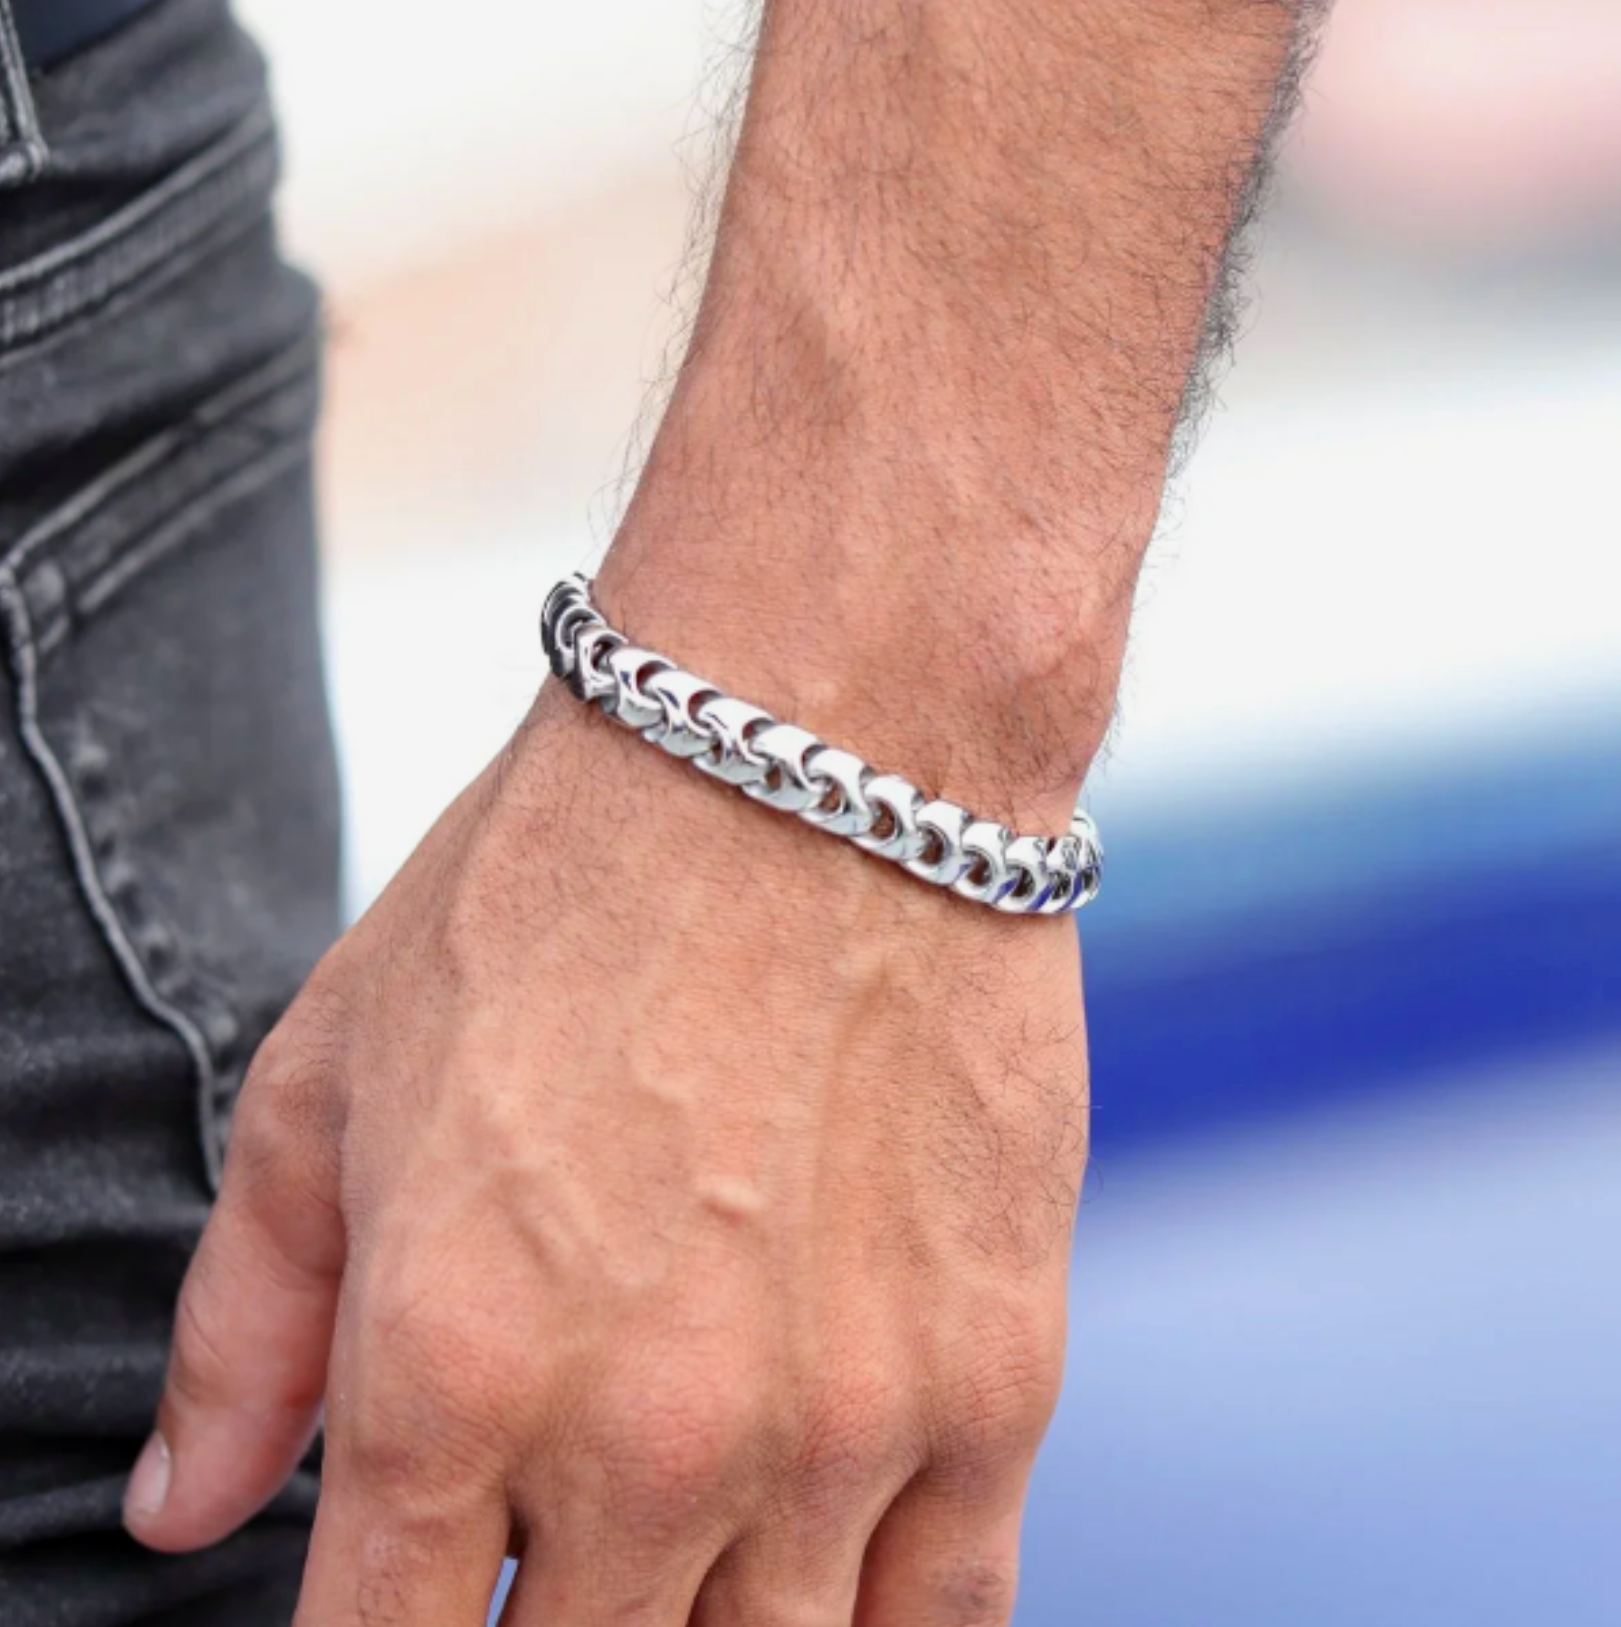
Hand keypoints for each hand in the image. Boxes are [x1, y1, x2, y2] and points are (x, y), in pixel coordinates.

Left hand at [124, 678, 1089, 1624]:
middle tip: (556, 1550)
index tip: (419, 1599)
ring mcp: (840, 1425)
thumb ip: (246, 1324)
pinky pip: (949, 1621)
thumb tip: (180, 1510)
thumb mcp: (334, 1073)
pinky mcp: (995, 1378)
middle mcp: (644, 1439)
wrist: (819, 746)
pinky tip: (835, 1573)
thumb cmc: (569, 882)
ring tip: (687, 1546)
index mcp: (448, 1371)